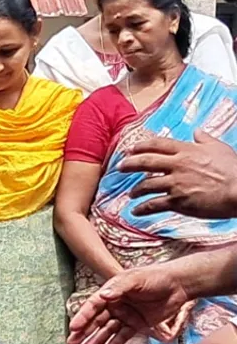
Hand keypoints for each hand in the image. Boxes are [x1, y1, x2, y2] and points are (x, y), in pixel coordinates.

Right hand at [67, 264, 191, 343]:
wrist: (180, 284)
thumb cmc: (157, 277)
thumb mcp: (136, 279)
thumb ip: (119, 287)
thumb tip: (103, 296)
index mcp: (112, 292)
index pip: (93, 306)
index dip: (83, 317)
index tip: (74, 328)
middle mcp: (116, 305)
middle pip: (96, 321)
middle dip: (84, 333)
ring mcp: (126, 315)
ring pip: (107, 331)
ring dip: (96, 341)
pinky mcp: (137, 324)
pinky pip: (123, 336)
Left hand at [121, 132, 236, 220]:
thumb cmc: (233, 169)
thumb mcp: (219, 148)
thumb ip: (205, 139)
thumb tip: (197, 131)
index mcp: (187, 151)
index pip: (158, 145)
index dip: (141, 146)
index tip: (130, 149)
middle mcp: (177, 165)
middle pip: (145, 162)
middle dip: (129, 164)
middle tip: (120, 167)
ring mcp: (176, 184)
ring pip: (146, 185)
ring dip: (135, 190)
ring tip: (131, 193)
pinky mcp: (177, 201)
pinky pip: (153, 205)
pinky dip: (141, 209)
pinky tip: (135, 212)